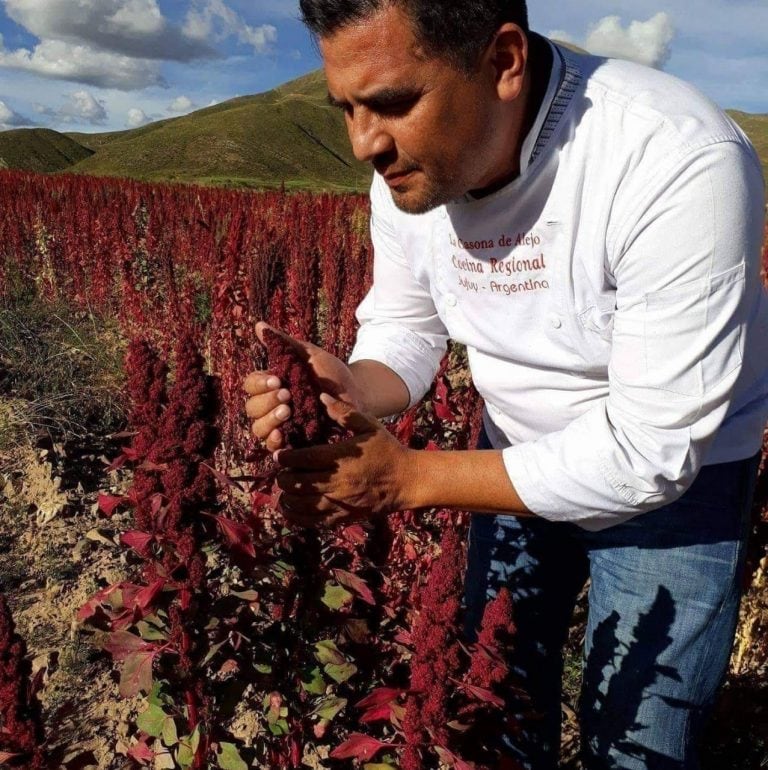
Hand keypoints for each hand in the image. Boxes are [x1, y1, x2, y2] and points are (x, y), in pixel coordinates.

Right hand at [244, 322, 364, 451]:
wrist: (358, 396)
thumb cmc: (333, 374)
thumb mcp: (310, 355)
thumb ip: (285, 343)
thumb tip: (258, 325)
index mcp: (272, 385)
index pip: (251, 385)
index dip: (259, 383)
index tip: (277, 379)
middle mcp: (272, 407)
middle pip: (251, 408)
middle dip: (266, 401)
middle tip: (287, 395)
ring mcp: (281, 426)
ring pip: (258, 429)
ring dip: (268, 420)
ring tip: (287, 412)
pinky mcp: (293, 444)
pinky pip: (273, 448)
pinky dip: (273, 442)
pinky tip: (282, 436)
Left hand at [275, 394, 415, 526]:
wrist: (407, 481)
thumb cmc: (387, 450)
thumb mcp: (369, 426)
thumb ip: (344, 411)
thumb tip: (322, 395)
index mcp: (341, 458)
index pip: (304, 459)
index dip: (286, 458)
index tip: (279, 455)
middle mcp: (337, 482)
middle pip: (298, 483)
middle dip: (283, 478)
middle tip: (280, 472)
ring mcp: (339, 502)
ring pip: (301, 505)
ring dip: (287, 497)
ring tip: (283, 490)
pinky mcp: (343, 517)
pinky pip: (313, 521)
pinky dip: (297, 516)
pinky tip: (290, 509)